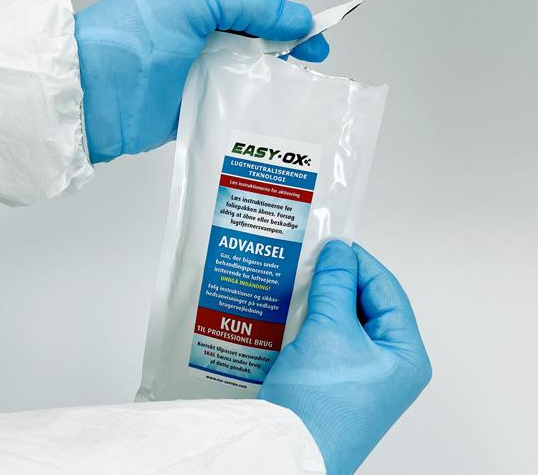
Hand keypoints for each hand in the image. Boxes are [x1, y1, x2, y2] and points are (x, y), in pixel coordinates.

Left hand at [74, 0, 328, 161]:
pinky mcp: (186, 111)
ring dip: (269, 85)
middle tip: (312, 69)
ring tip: (298, 96)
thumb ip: (248, 2)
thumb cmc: (132, 39)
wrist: (89, 96)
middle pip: (251, 43)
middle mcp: (194, 38)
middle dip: (285, 54)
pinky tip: (270, 119)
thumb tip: (295, 19)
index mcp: (194, 2)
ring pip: (242, 77)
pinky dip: (247, 113)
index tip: (315, 38)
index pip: (252, 7)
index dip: (287, 20)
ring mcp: (190, 75)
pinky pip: (226, 110)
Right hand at [259, 241, 431, 474]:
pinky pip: (327, 338)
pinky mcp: (335, 380)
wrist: (287, 449)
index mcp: (405, 354)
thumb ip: (335, 284)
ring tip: (296, 279)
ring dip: (319, 299)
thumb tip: (338, 250)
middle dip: (336, 281)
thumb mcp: (329, 331)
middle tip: (308, 259)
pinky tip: (289, 307)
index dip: (358, 263)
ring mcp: (361, 374)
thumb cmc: (319, 400)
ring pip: (342, 320)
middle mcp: (389, 364)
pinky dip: (310, 320)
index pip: (386, 291)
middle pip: (364, 305)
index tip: (330, 242)